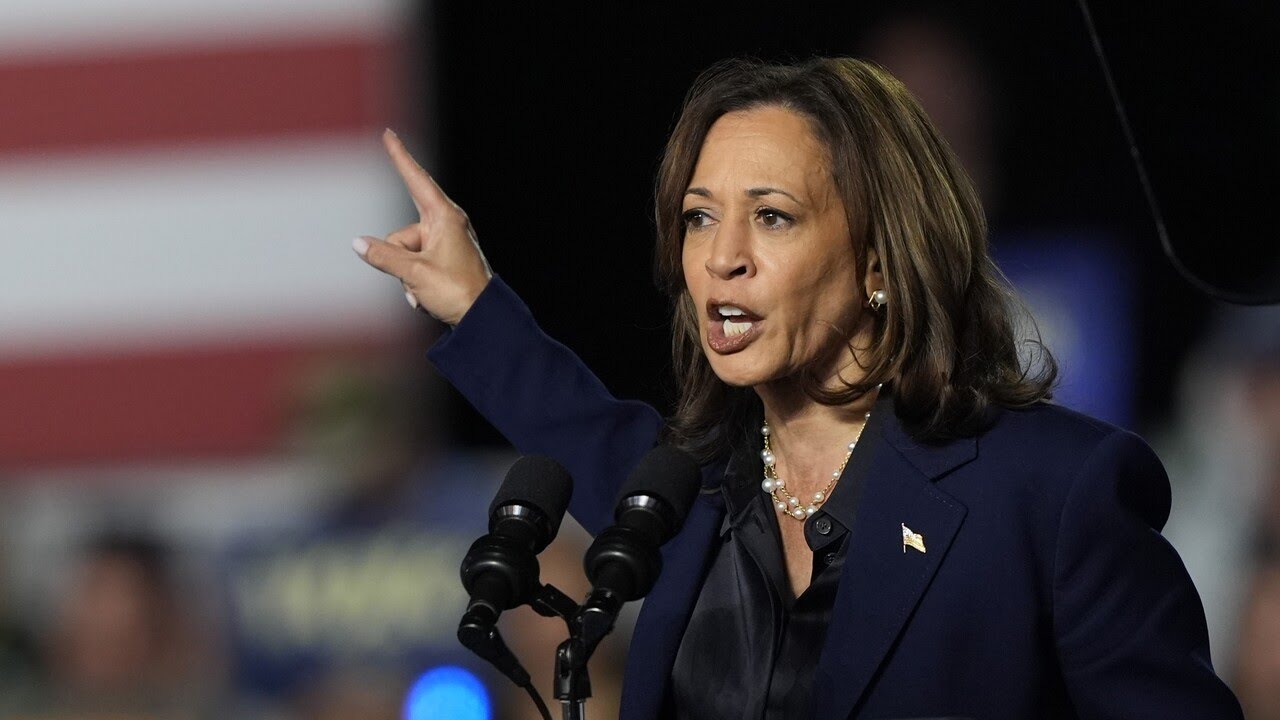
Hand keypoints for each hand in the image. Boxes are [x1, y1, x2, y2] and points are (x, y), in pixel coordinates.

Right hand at [353, 129, 492, 325]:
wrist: (482, 319)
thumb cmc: (456, 291)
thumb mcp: (413, 272)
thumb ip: (383, 256)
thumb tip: (358, 244)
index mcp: (445, 217)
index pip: (416, 179)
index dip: (399, 156)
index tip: (389, 134)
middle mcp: (446, 225)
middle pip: (401, 232)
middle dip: (397, 257)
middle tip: (416, 279)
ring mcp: (445, 244)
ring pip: (404, 253)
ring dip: (406, 275)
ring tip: (425, 292)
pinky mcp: (444, 261)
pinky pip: (414, 266)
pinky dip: (414, 282)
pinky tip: (426, 298)